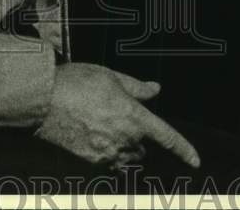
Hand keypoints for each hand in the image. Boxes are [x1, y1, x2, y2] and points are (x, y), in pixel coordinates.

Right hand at [34, 62, 199, 170]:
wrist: (43, 100)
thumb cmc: (77, 82)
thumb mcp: (110, 76)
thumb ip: (136, 87)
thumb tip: (155, 89)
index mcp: (134, 117)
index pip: (167, 137)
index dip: (184, 150)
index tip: (196, 161)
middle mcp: (125, 139)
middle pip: (143, 148)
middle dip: (139, 137)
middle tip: (120, 117)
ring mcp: (107, 153)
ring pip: (128, 158)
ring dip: (127, 148)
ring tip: (106, 127)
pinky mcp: (91, 160)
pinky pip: (110, 162)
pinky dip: (110, 154)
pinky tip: (96, 136)